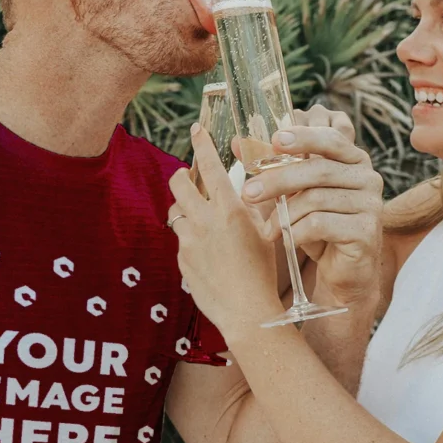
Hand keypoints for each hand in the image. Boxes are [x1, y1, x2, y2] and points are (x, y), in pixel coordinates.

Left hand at [168, 126, 283, 342]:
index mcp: (230, 209)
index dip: (201, 144)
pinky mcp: (181, 260)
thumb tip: (249, 188)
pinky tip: (207, 252)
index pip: (210, 166)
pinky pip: (180, 240)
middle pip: (179, 183)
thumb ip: (254, 207)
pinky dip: (190, 238)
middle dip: (182, 175)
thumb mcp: (266, 232)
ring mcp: (189, 241)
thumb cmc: (263, 272)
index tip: (196, 130)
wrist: (247, 312)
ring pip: (175, 211)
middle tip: (189, 176)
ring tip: (199, 217)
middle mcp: (205, 221)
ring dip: (184, 208)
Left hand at [241, 106, 383, 308]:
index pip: (330, 138)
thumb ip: (272, 166)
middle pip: (318, 170)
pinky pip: (321, 224)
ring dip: (284, 215)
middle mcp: (368, 178)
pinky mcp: (366, 231)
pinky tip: (286, 240)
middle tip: (249, 193)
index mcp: (353, 160)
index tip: (275, 140)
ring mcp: (371, 204)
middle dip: (278, 180)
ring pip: (316, 199)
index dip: (303, 136)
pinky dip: (296, 232)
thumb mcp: (295, 193)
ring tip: (267, 230)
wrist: (343, 270)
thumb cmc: (318, 226)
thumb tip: (236, 143)